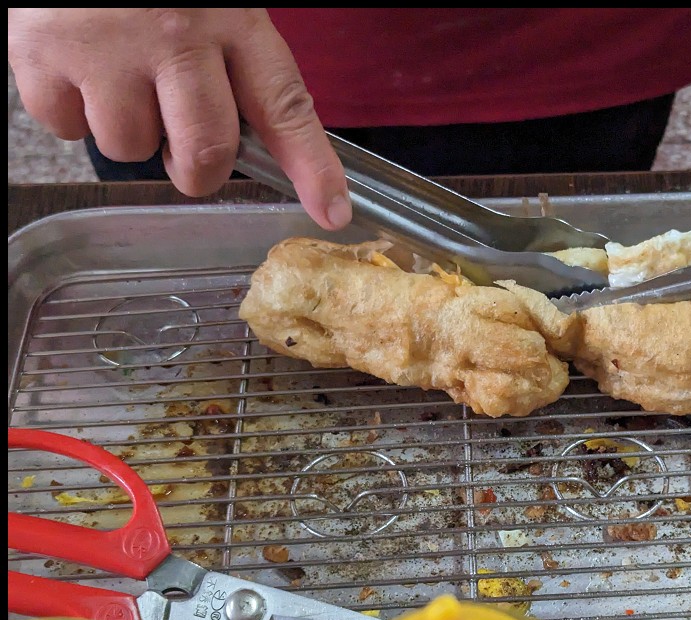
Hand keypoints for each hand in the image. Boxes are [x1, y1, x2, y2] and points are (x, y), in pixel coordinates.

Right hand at [8, 8, 350, 229]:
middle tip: (186, 152)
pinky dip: (73, 112)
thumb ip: (239, 63)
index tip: (332, 212)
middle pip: (206, 153)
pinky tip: (78, 68)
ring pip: (131, 149)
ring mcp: (107, 48)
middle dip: (198, 170)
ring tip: (120, 79)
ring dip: (130, 132)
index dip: (313, 168)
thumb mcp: (215, 2)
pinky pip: (68, 129)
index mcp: (232, 19)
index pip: (285, 107)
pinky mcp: (43, 56)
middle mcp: (175, 35)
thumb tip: (264, 140)